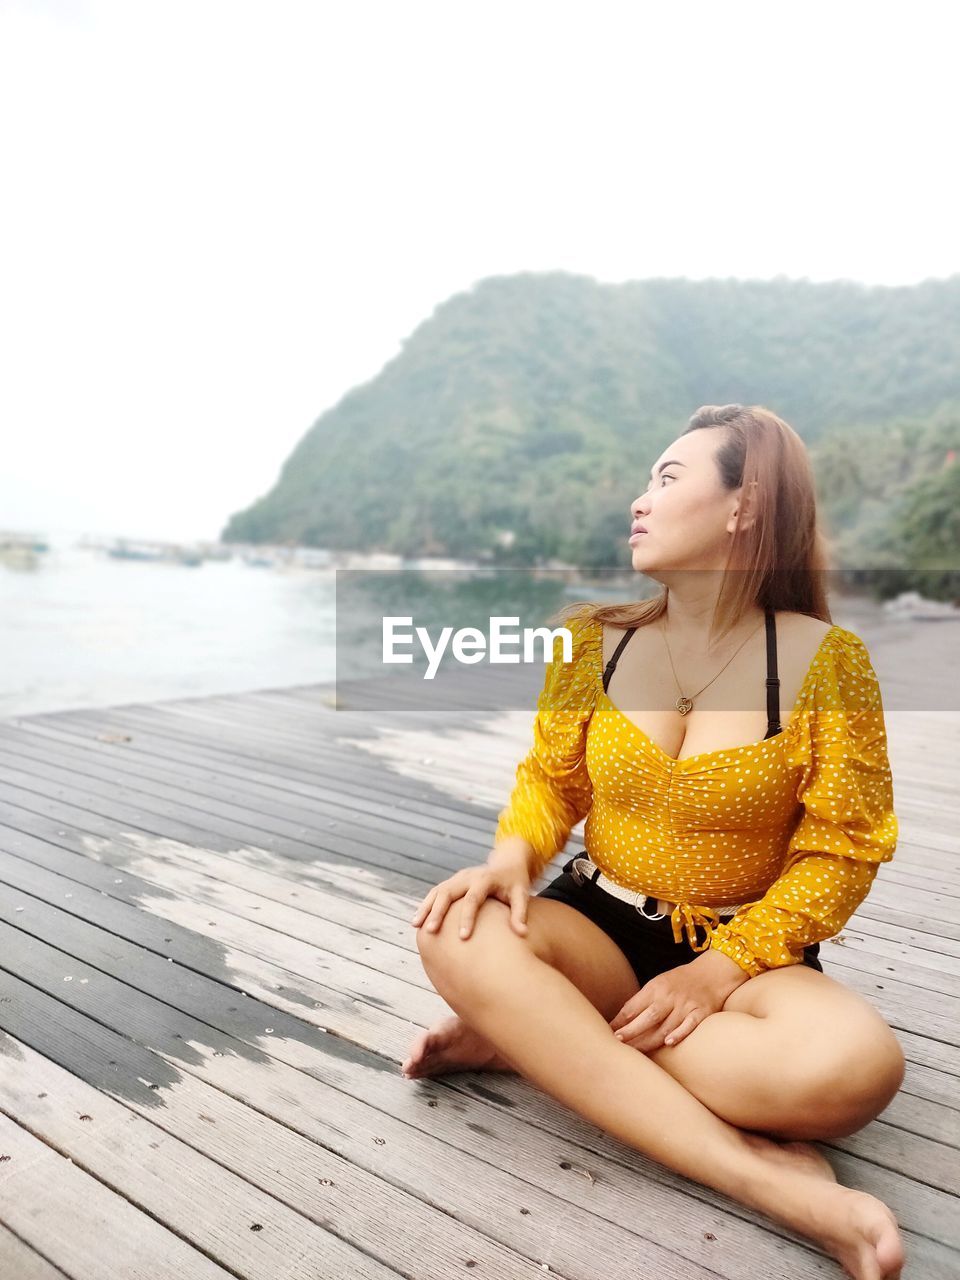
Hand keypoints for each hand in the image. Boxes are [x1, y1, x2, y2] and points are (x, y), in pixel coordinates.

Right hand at [411, 862, 531, 939]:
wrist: (507, 863)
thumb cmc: (515, 882)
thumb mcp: (521, 894)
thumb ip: (520, 913)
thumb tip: (522, 934)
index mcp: (484, 879)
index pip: (473, 899)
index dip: (467, 918)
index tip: (463, 938)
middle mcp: (467, 876)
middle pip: (448, 892)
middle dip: (438, 912)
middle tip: (430, 931)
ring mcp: (457, 878)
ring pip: (437, 891)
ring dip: (426, 907)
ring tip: (415, 926)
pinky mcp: (452, 882)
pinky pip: (436, 893)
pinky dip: (425, 905)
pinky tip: (417, 921)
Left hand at [608, 951, 748, 1050]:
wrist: (712, 973)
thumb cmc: (679, 982)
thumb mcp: (658, 984)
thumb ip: (642, 1001)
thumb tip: (619, 1021)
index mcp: (656, 988)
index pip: (635, 1006)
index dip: (621, 1020)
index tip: (609, 1032)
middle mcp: (670, 996)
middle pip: (648, 1017)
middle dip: (632, 1031)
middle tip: (618, 1042)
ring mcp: (686, 1005)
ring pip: (666, 1026)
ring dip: (650, 1040)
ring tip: (636, 1052)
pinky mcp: (702, 1013)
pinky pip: (690, 1024)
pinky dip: (680, 1033)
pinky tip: (669, 1043)